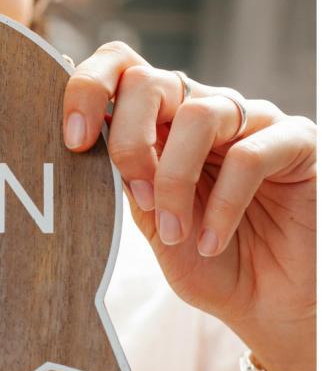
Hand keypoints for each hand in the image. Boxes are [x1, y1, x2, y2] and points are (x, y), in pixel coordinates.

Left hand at [64, 42, 315, 370]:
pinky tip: (212, 241)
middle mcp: (203, 110)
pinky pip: (249, 155)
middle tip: (137, 195)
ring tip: (174, 232)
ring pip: (198, 113)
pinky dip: (222, 205)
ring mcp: (251, 121)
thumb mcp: (151, 221)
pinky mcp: (296, 142)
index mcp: (161, 121)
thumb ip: (125, 179)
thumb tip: (87, 141)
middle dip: (129, 140)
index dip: (89, 89)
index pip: (121, 68)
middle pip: (150, 80)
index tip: (74, 142)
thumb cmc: (204, 258)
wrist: (266, 303)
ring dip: (174, 179)